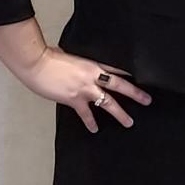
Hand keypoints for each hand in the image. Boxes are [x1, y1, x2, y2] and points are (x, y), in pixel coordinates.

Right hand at [19, 47, 151, 133]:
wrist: (37, 64)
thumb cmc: (50, 56)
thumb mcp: (71, 55)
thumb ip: (79, 62)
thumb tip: (78, 64)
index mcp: (94, 63)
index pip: (117, 68)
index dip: (130, 73)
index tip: (143, 77)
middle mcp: (93, 76)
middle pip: (120, 85)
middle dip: (135, 93)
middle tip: (147, 100)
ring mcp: (85, 88)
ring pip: (108, 102)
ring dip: (120, 113)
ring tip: (129, 122)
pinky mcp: (73, 99)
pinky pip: (86, 113)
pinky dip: (90, 122)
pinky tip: (95, 129)